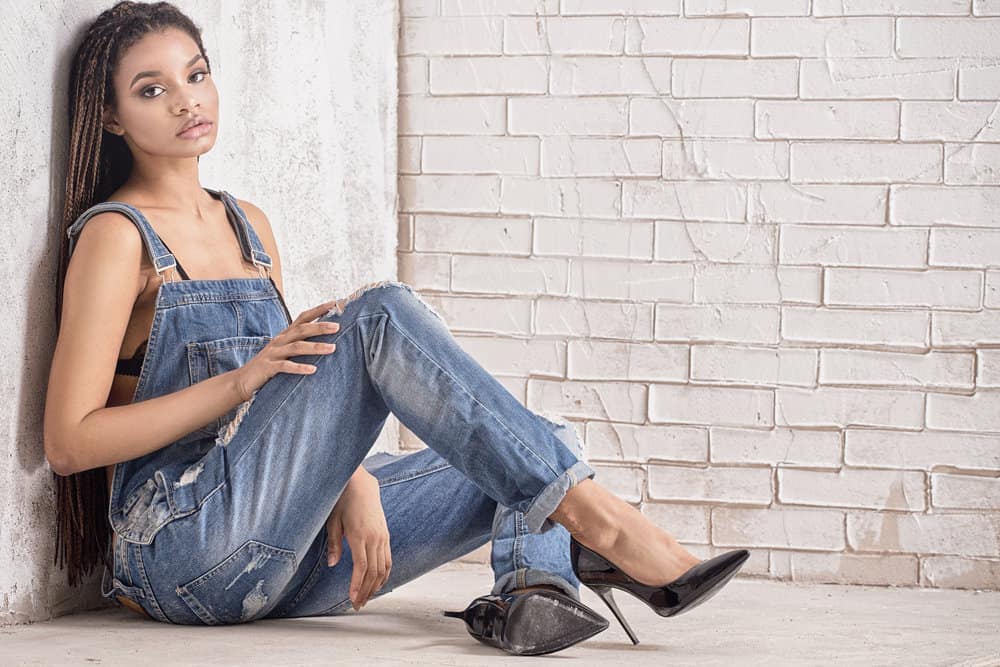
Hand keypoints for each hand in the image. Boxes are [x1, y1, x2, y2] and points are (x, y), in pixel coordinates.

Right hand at [234, 300, 340, 400]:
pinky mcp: (268, 368)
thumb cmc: (268, 366)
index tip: (335, 304)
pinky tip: (313, 370)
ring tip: (332, 348)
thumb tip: (326, 340)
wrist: (243, 380)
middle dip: (320, 327)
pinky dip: (299, 368)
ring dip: (315, 347)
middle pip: (302, 330)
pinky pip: (285, 366)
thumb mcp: (285, 351)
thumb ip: (300, 343)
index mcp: (285, 335)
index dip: (318, 310)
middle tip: (338, 327)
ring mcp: (273, 353)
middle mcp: (280, 341)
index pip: (303, 318)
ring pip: (296, 347)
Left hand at [326, 470, 391, 610]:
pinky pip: (388, 559)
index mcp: (360, 535)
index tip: (352, 599)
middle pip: (373, 572)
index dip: (357, 585)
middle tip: (357, 605)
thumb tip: (332, 564)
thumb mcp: (333, 521)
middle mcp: (374, 538)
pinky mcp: (386, 535)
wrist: (361, 484)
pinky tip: (377, 583)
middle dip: (365, 591)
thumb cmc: (343, 501)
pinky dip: (384, 574)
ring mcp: (382, 537)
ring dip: (375, 586)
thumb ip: (334, 544)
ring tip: (366, 598)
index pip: (361, 566)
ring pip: (383, 568)